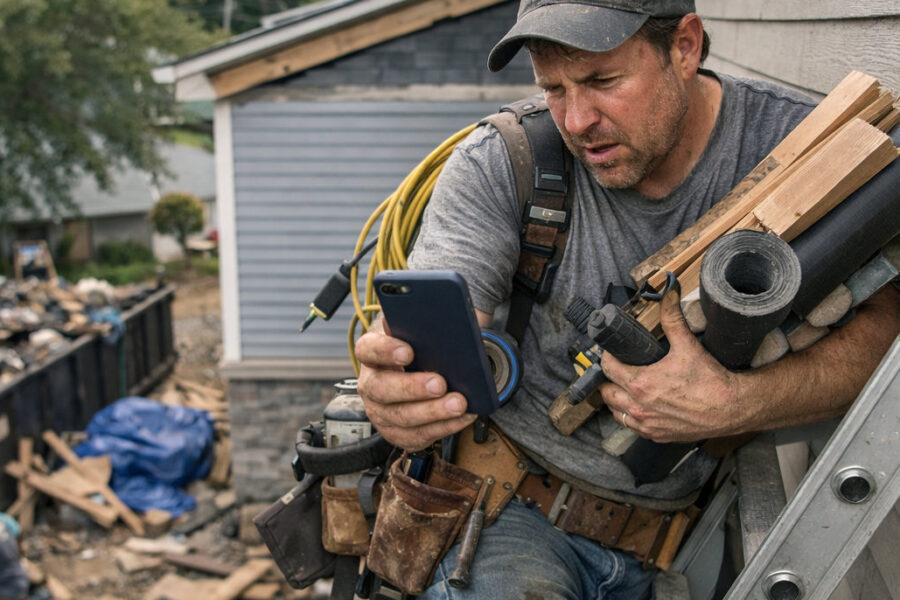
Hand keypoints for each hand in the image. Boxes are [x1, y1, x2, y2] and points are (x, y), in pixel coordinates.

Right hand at [355, 319, 477, 450]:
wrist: (419, 371)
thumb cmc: (418, 348)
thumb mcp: (415, 330)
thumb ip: (419, 322)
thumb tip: (437, 318)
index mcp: (371, 353)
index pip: (367, 349)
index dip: (385, 351)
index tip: (408, 351)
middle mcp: (370, 384)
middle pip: (381, 389)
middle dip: (412, 388)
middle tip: (440, 383)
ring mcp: (381, 412)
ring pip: (401, 417)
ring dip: (433, 412)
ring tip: (459, 403)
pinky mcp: (396, 432)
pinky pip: (417, 436)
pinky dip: (443, 427)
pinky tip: (462, 416)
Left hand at [599, 285, 747, 442]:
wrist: (731, 408)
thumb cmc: (710, 380)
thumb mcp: (687, 345)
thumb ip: (672, 318)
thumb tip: (668, 293)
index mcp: (640, 383)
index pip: (608, 368)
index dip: (608, 357)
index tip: (613, 352)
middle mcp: (639, 407)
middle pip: (606, 393)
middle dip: (608, 380)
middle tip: (617, 370)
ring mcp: (647, 424)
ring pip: (616, 413)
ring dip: (616, 400)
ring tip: (625, 388)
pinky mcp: (657, 436)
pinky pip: (632, 427)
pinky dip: (630, 417)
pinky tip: (639, 407)